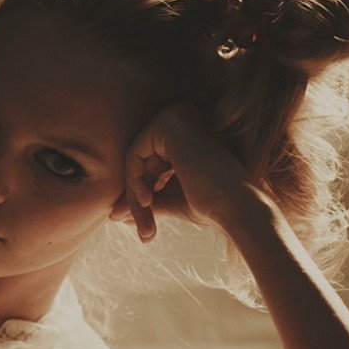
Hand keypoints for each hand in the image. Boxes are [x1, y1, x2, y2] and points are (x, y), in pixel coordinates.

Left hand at [110, 103, 267, 241]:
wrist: (234, 207)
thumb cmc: (209, 206)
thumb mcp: (169, 200)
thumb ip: (143, 201)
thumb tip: (114, 213)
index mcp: (186, 134)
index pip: (149, 163)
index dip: (141, 196)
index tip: (142, 228)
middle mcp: (181, 118)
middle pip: (140, 161)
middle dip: (136, 198)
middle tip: (143, 232)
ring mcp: (175, 116)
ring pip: (135, 160)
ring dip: (135, 196)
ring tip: (145, 224)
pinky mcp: (167, 122)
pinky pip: (134, 154)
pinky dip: (134, 182)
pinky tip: (146, 201)